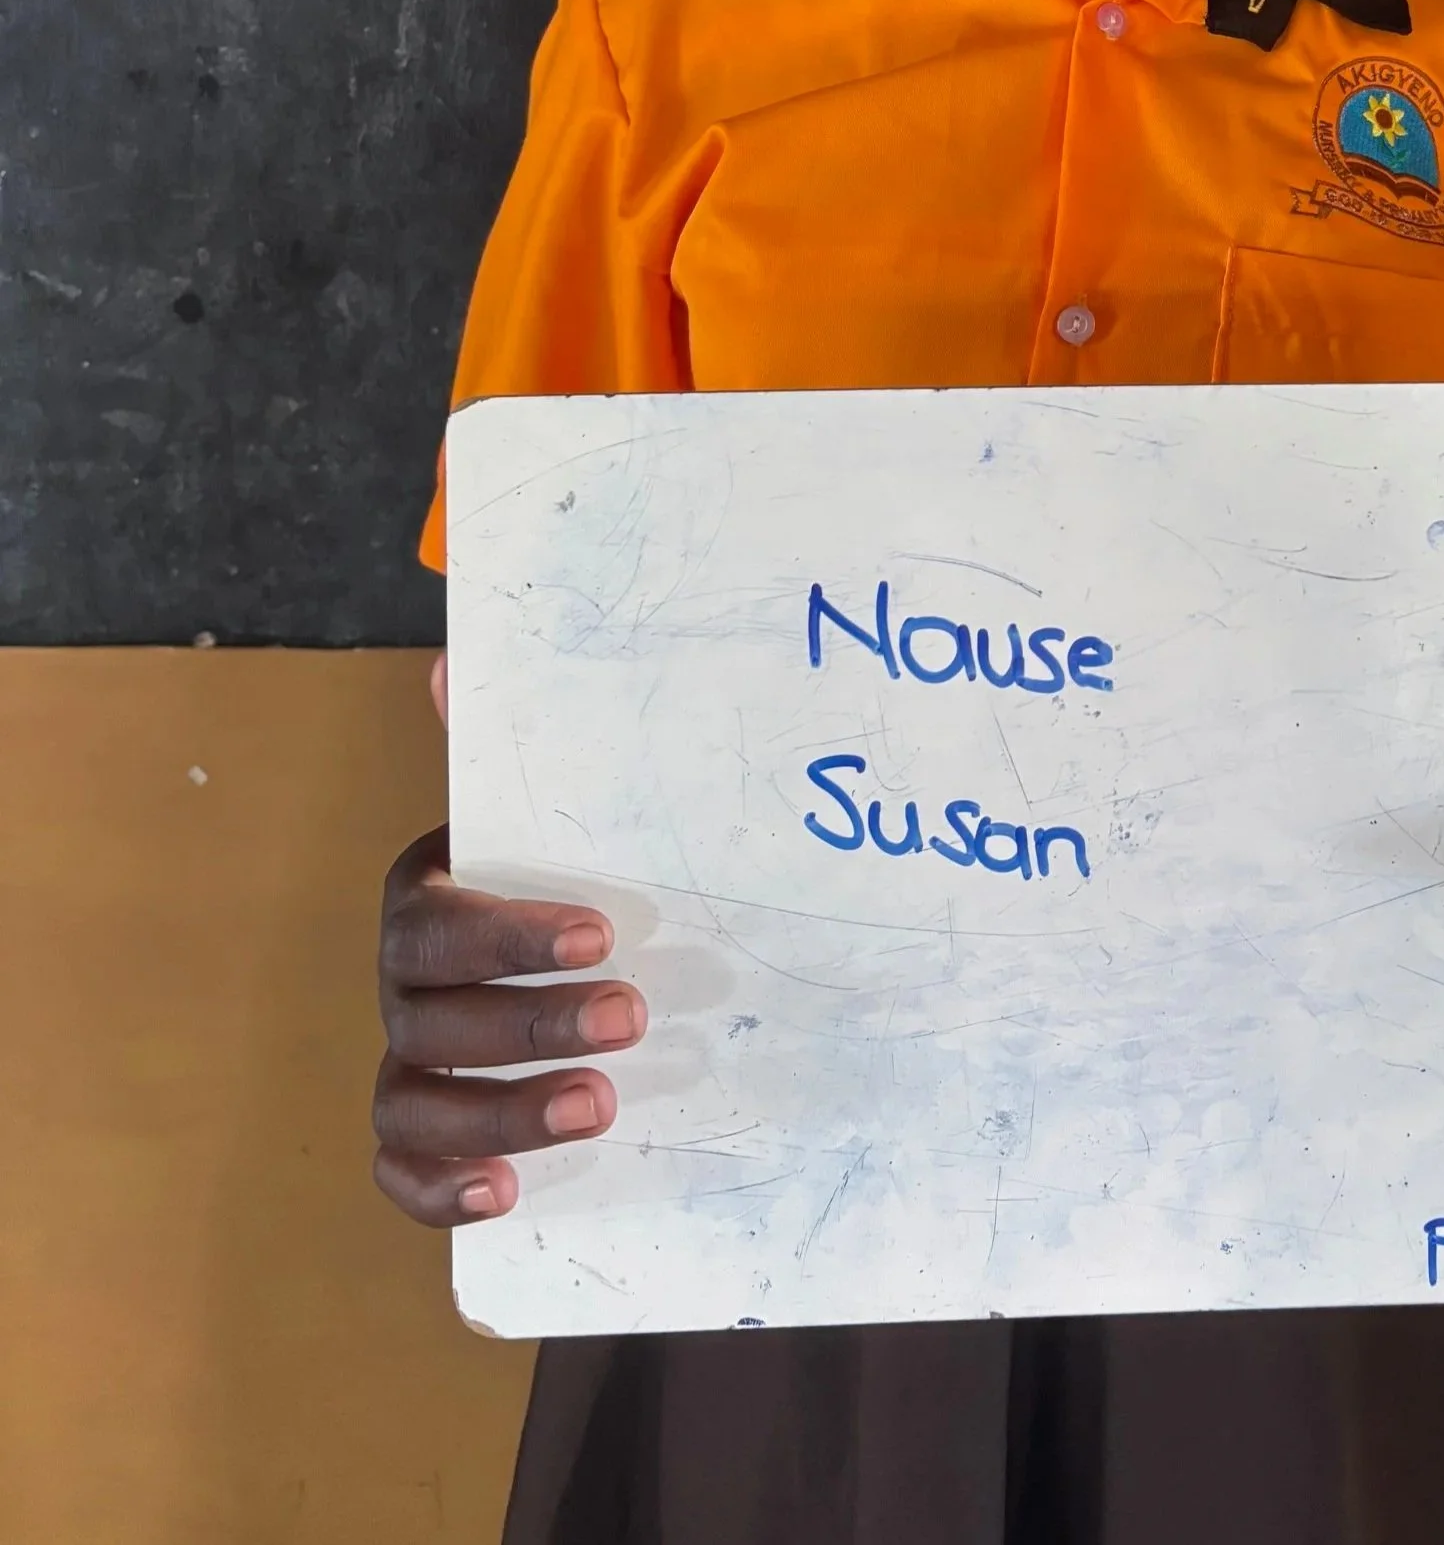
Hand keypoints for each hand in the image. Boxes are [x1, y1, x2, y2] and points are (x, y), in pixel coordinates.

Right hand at [371, 656, 647, 1227]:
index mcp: (427, 902)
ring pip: (419, 1096)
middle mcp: (404, 985)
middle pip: (436, 1015)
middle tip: (632, 1016)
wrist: (556, 953)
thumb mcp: (540, 811)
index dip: (510, 934)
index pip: (440, 923)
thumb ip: (502, 748)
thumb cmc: (554, 869)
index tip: (602, 932)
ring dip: (506, 1107)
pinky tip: (506, 1196)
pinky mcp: (419, 1134)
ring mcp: (406, 1061)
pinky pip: (400, 1170)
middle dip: (532, 1021)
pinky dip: (440, 1190)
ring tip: (603, 1104)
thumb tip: (452, 659)